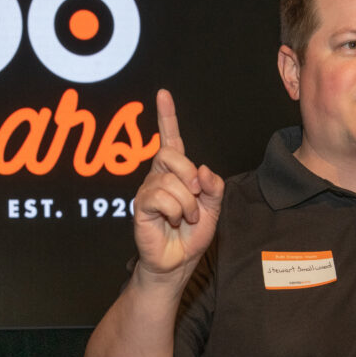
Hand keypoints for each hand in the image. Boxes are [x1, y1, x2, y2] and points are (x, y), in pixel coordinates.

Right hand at [133, 89, 223, 277]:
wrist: (179, 262)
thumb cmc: (192, 235)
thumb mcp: (213, 208)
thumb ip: (214, 187)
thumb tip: (202, 169)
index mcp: (176, 173)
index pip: (170, 139)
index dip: (167, 116)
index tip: (163, 94)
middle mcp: (158, 177)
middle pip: (169, 154)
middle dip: (188, 174)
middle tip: (196, 197)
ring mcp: (147, 191)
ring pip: (170, 180)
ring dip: (186, 202)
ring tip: (185, 217)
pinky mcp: (141, 206)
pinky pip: (160, 197)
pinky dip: (175, 211)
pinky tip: (172, 221)